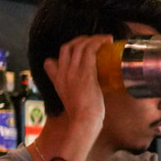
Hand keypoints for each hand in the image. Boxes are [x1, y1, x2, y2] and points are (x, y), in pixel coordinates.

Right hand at [42, 35, 108, 155]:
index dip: (65, 52)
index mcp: (57, 80)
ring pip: (79, 45)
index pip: (53, 60)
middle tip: (94, 41)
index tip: (77, 51)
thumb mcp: (72, 103)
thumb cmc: (82, 117)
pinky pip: (90, 49)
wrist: (83, 122)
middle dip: (80, 40)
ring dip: (93, 38)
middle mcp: (63, 73)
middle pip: (67, 47)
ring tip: (104, 39)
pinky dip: (99, 42)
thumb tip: (85, 91)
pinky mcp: (85, 71)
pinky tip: (107, 40)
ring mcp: (73, 71)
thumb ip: (76, 95)